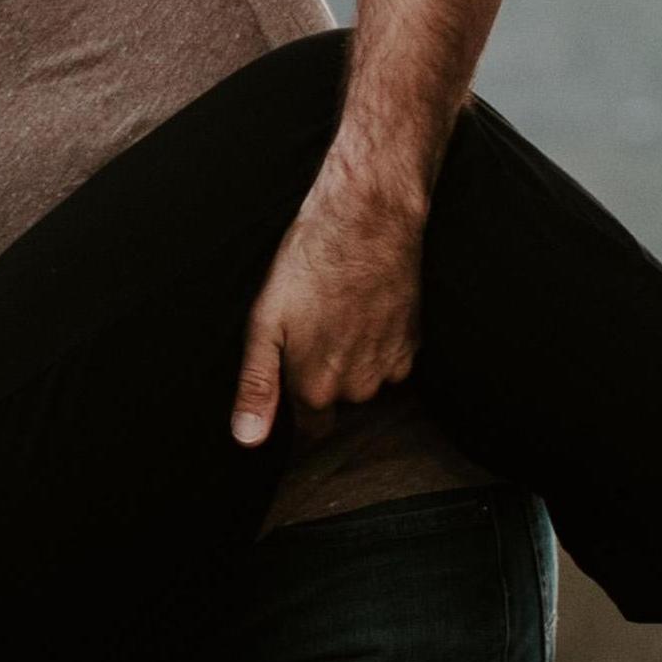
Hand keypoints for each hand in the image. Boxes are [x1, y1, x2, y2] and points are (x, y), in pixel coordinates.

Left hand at [231, 146, 424, 445]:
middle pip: (337, 401)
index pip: (310, 427)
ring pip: (366, 380)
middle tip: (314, 328)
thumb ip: (256, 386)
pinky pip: (392, 359)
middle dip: (325, 377)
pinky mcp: (413, 342)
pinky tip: (365, 309)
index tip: (293, 377)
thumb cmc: (307, 266)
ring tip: (339, 314)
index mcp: (316, 388)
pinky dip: (380, 342)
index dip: (298, 406)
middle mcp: (357, 388)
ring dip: (354, 360)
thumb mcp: (263, 324)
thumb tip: (248, 439)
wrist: (366, 222)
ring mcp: (389, 366)